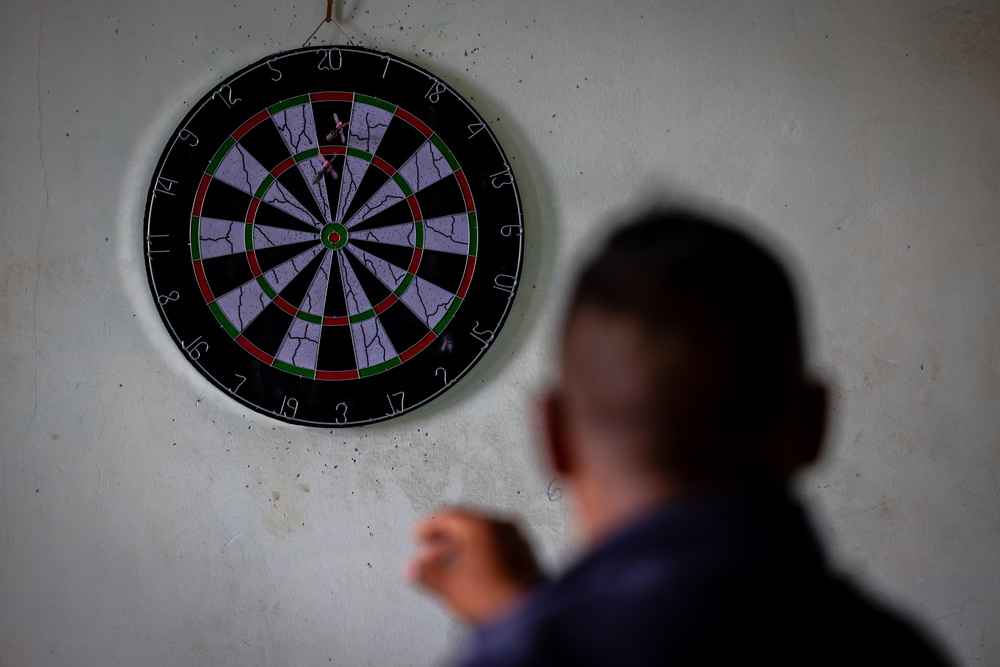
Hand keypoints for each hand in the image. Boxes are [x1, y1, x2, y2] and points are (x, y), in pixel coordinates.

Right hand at [405, 509, 544, 625]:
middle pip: (467, 525)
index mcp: (483, 525)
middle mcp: (503, 527)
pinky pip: (498, 548)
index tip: (417, 536)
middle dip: (444, 541)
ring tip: (448, 569)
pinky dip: (481, 555)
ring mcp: (518, 541)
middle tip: (429, 553)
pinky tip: (473, 574)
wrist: (528, 619)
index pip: (448, 515)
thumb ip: (426, 573)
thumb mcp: (450, 586)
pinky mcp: (527, 557)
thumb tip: (412, 568)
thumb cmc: (494, 598)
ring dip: (462, 550)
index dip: (427, 527)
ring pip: (483, 537)